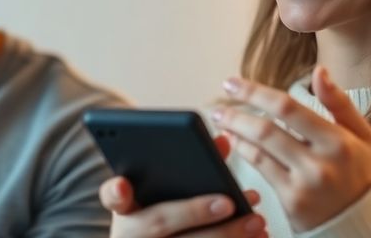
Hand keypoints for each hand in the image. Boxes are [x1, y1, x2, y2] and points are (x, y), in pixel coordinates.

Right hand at [100, 136, 268, 237]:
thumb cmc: (167, 222)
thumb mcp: (165, 197)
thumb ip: (187, 169)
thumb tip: (224, 141)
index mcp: (125, 209)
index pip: (113, 196)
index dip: (116, 191)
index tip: (123, 183)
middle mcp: (131, 235)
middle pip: (157, 224)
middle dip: (193, 212)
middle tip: (228, 201)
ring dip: (226, 236)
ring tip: (256, 220)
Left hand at [214, 66, 370, 231]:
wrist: (362, 221)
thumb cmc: (359, 173)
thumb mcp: (362, 135)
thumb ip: (340, 103)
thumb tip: (319, 72)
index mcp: (338, 141)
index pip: (288, 108)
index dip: (255, 92)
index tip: (233, 82)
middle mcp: (321, 163)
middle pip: (267, 129)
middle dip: (236, 113)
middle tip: (219, 103)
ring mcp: (304, 184)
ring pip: (259, 148)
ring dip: (235, 130)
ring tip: (222, 119)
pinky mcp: (292, 201)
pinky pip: (260, 168)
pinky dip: (243, 151)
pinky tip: (235, 141)